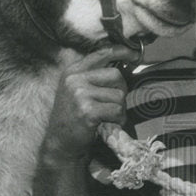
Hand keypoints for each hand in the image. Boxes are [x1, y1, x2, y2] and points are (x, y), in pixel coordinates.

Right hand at [41, 45, 140, 162]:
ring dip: (119, 109)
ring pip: (119, 95)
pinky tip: (106, 124)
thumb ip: (95, 76)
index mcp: (73, 71)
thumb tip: (126, 63)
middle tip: (112, 106)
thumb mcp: (78, 90)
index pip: (102, 52)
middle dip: (121, 91)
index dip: (122, 51)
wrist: (60, 144)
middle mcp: (75, 79)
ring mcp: (80, 94)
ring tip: (105, 117)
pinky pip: (117, 110)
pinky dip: (117, 120)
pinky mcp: (87, 110)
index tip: (135, 54)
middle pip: (116, 75)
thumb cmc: (74, 118)